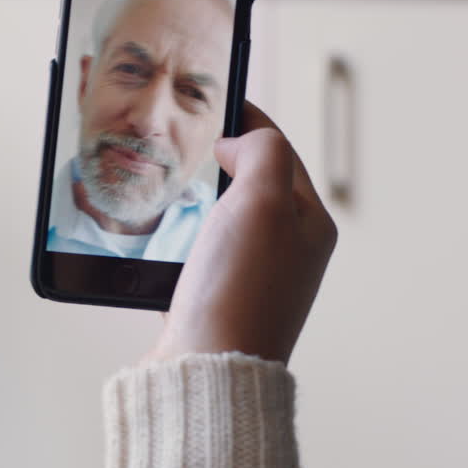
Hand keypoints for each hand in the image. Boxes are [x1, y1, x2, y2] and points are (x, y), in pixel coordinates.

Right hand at [145, 102, 335, 363]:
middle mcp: (286, 252)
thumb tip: (238, 144)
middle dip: (219, 158)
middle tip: (185, 140)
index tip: (214, 99)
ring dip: (196, 197)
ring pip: (221, 217)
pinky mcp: (215, 301)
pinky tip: (159, 233)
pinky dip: (179, 235)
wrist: (206, 369)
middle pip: (250, 183)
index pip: (278, 152)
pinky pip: (197, 252)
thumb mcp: (264, 200)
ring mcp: (250, 279)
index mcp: (309, 224)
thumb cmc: (238, 289)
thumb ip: (261, 152)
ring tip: (170, 181)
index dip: (246, 120)